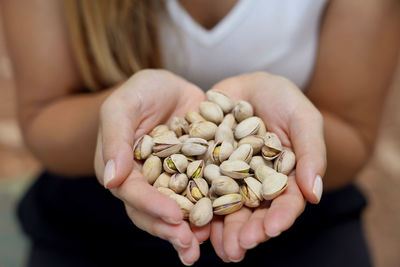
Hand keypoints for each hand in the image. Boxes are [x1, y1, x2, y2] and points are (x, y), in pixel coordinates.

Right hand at [94, 69, 207, 264]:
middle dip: (171, 230)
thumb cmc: (139, 93)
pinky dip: (213, 209)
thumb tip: (110, 179)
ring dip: (191, 229)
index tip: (173, 218)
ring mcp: (175, 180)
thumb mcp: (122, 106)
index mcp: (125, 171)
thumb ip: (115, 138)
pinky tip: (224, 223)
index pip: (135, 193)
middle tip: (188, 246)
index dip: (152, 206)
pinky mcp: (198, 174)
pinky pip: (205, 193)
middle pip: (156, 211)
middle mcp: (149, 182)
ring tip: (203, 247)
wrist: (168, 88)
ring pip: (180, 209)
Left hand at [208, 72, 326, 260]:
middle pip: (251, 212)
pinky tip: (188, 218)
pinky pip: (198, 185)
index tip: (271, 230)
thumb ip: (311, 153)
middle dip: (245, 232)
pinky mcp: (204, 165)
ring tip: (215, 246)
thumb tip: (315, 195)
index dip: (279, 218)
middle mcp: (253, 183)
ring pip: (223, 206)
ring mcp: (227, 176)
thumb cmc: (283, 99)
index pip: (284, 203)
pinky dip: (194, 201)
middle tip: (237, 249)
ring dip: (220, 228)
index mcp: (281, 178)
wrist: (249, 84)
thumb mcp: (303, 119)